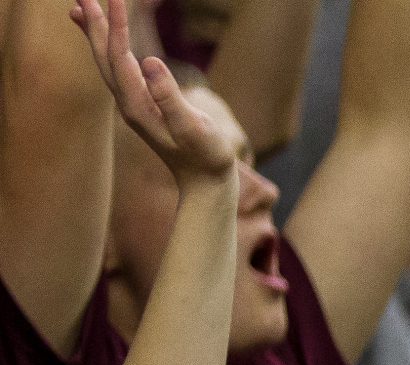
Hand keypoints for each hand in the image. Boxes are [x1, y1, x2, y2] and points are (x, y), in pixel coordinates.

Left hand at [72, 0, 233, 187]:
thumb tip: (151, 61)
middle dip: (95, 25)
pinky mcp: (140, 106)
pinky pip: (118, 71)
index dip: (116, 27)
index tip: (117, 0)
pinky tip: (108, 40)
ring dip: (95, 35)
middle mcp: (128, 103)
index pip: (120, 58)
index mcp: (137, 106)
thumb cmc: (207, 156)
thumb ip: (171, 96)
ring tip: (82, 8)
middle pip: (104, 57)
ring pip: (106, 62)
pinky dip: (108, 50)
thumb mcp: (194, 128)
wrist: (205, 181)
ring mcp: (132, 105)